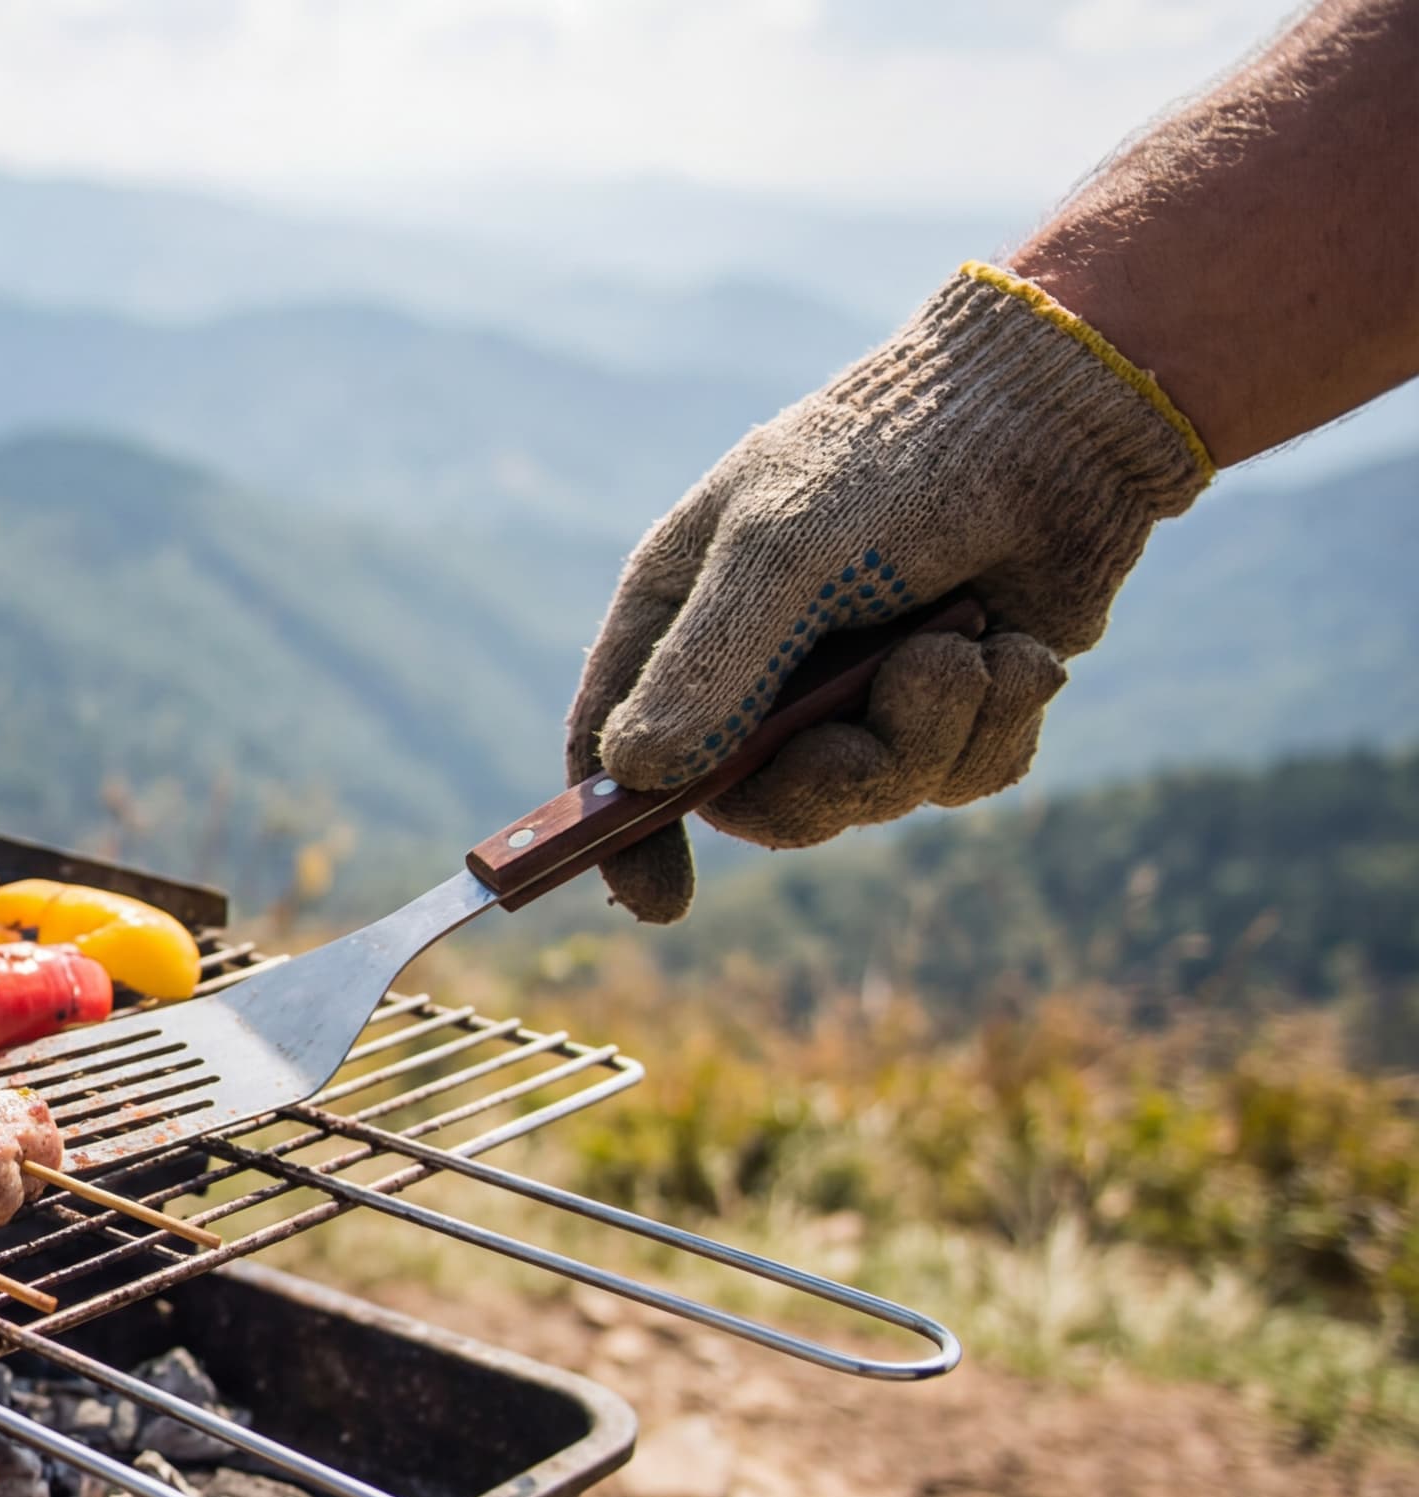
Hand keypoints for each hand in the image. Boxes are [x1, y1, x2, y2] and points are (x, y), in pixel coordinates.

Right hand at [566, 266, 1212, 921]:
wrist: (1058, 420)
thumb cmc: (893, 460)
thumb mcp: (779, 551)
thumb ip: (707, 665)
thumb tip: (635, 774)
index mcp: (683, 617)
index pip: (614, 748)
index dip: (619, 832)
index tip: (659, 900)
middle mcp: (759, 668)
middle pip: (754, 802)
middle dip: (829, 779)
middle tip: (880, 723)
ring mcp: (858, 691)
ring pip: (872, 796)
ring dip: (930, 734)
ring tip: (968, 649)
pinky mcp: (954, 704)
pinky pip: (960, 778)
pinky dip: (996, 724)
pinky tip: (1017, 650)